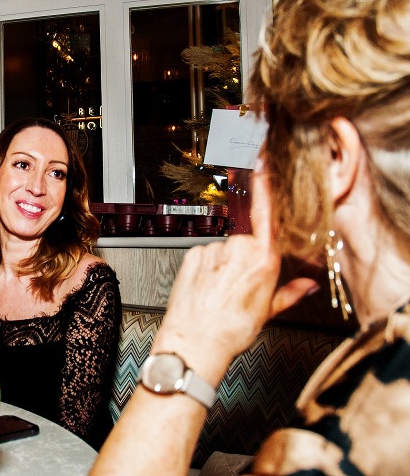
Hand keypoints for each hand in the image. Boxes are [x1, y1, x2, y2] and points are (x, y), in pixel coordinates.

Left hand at [150, 166, 318, 386]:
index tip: (263, 162)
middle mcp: (238, 247)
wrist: (195, 341)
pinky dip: (208, 267)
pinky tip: (207, 287)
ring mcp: (214, 248)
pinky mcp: (193, 252)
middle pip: (246, 240)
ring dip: (225, 264)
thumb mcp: (268, 312)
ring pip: (225, 249)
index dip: (265, 185)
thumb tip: (309, 286)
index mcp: (263, 258)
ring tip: (221, 291)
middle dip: (245, 257)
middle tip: (240, 285)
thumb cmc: (232, 329)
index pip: (267, 211)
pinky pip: (206, 254)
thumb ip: (290, 292)